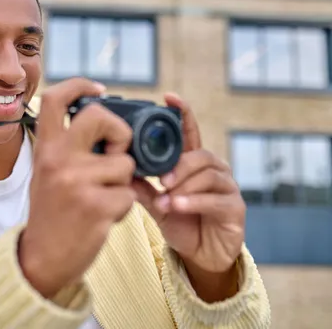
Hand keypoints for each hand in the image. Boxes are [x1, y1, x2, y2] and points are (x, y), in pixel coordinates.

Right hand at [19, 78, 136, 297]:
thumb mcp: (48, 172)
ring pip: (125, 164)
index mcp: (45, 148)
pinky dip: (123, 206)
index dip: (80, 85)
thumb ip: (69, 148)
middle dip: (120, 131)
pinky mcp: (97, 206)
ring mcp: (77, 182)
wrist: (41, 258)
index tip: (100, 89)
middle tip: (116, 151)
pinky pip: (129, 194)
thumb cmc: (51, 212)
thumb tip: (104, 122)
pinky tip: (104, 216)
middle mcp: (58, 159)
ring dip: (122, 182)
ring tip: (102, 198)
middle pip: (100, 116)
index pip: (55, 98)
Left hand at [134, 93, 245, 300]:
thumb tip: (119, 168)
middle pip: (199, 154)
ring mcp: (226, 188)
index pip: (190, 133)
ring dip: (184, 186)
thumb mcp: (156, 203)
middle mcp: (213, 170)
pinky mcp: (234, 208)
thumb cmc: (180, 222)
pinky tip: (177, 206)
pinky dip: (193, 201)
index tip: (168, 97)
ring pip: (208, 174)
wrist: (201, 256)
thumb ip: (142, 187)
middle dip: (179, 164)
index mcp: (193, 164)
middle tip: (161, 179)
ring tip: (166, 199)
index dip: (182, 114)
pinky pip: (215, 199)